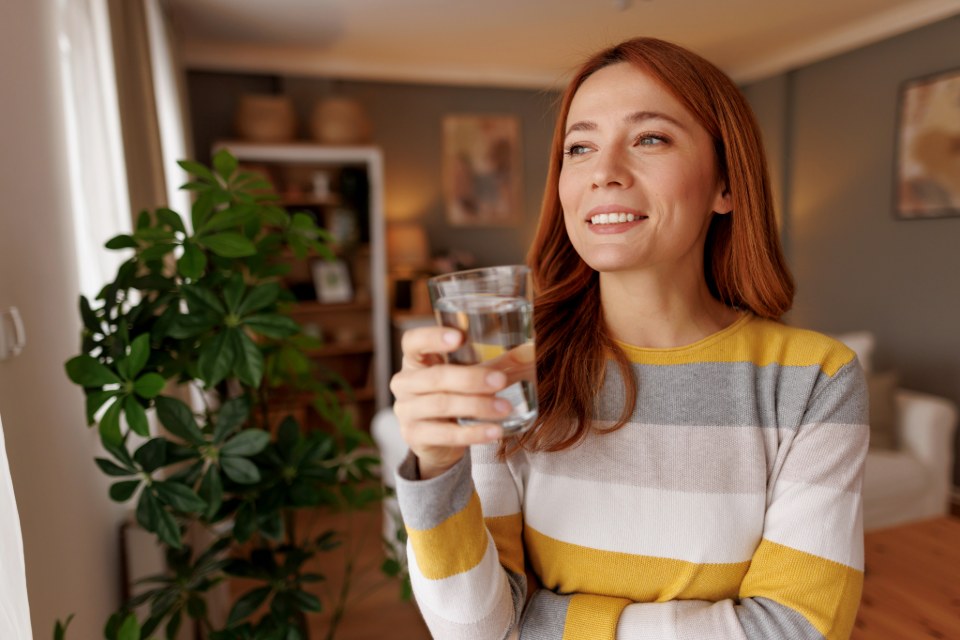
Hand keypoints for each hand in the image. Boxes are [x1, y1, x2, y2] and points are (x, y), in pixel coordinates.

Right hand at [389, 326, 511, 478]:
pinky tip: (495, 432)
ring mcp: (406, 411)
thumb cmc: (454, 396)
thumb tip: (530, 352)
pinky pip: (445, 434)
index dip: (432, 337)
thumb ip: (495, 364)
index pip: (413, 341)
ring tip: (504, 408)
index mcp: (415, 359)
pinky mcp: (414, 436)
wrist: (438, 440)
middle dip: (470, 379)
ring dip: (476, 406)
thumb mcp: (469, 376)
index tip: (460, 337)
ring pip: (441, 405)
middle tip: (501, 380)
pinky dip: (472, 433)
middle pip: (434, 376)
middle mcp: (404, 382)